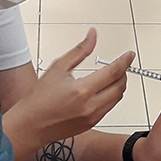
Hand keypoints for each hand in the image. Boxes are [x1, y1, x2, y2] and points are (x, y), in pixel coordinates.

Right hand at [6, 28, 133, 150]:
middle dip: (123, 73)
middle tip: (120, 65)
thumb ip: (79, 51)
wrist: (30, 125)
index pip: (113, 72)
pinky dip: (111, 97)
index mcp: (82, 90)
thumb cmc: (39, 99)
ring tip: (112, 76)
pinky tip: (102, 90)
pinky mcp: (91, 124)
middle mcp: (90, 106)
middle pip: (119, 86)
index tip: (129, 55)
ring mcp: (93, 117)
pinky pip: (109, 108)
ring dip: (119, 85)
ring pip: (117, 98)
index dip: (124, 62)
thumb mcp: (58, 68)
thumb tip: (92, 36)